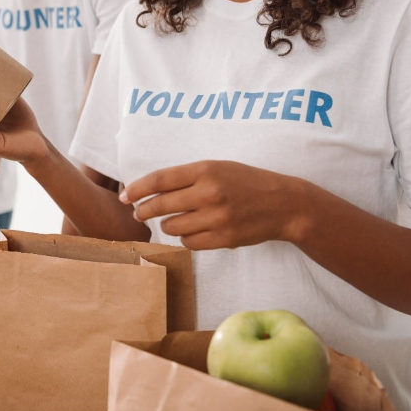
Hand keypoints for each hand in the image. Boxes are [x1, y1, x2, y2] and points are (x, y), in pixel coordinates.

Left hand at [120, 160, 309, 249]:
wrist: (284, 204)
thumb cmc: (246, 182)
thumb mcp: (218, 168)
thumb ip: (185, 177)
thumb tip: (148, 190)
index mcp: (206, 170)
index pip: (159, 180)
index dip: (137, 189)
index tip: (125, 196)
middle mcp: (209, 193)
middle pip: (160, 205)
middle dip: (144, 210)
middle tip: (139, 212)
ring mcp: (217, 217)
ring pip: (171, 226)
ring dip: (167, 225)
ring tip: (175, 219)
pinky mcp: (224, 238)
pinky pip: (188, 242)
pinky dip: (186, 238)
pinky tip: (194, 230)